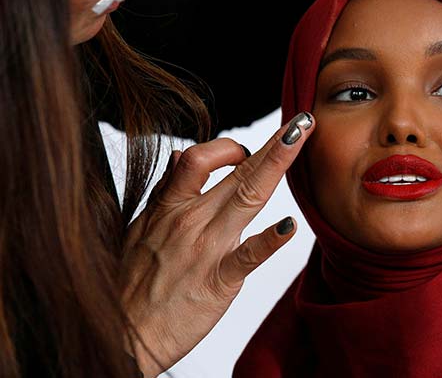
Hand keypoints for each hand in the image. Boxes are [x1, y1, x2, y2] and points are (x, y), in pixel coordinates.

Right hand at [120, 113, 314, 376]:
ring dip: (276, 164)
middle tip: (301, 122)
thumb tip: (182, 154)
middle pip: (235, 171)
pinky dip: (269, 241)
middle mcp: (190, 220)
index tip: (247, 149)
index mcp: (169, 207)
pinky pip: (247, 256)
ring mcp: (205, 248)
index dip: (228, 146)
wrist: (124, 337)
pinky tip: (289, 227)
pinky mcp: (217, 280)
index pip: (200, 159)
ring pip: (246, 196)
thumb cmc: (131, 286)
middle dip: (271, 143)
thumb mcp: (139, 230)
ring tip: (300, 139)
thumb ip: (166, 192)